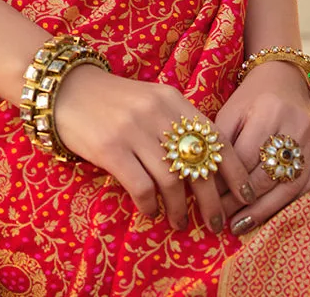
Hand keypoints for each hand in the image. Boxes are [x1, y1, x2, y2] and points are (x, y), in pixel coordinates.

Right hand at [53, 66, 253, 233]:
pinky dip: (150, 205)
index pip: (216, 137)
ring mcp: (133, 130)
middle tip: (217, 222)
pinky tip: (150, 211)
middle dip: (213, 200)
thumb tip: (204, 165)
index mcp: (171, 99)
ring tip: (180, 222)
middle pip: (199, 165)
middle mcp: (157, 113)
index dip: (235, 170)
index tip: (245, 194)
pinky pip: (142, 187)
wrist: (64, 86)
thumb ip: (174, 124)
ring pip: (173, 181)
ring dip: (181, 209)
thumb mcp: (148, 100)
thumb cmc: (110, 99)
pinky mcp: (110, 148)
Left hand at [214, 61, 309, 234]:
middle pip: (267, 176)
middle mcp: (295, 130)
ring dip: (263, 211)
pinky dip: (287, 206)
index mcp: (269, 113)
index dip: (227, 181)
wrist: (286, 80)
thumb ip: (221, 142)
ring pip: (289, 188)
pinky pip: (308, 190)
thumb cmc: (252, 97)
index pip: (246, 157)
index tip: (210, 198)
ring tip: (239, 225)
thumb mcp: (231, 110)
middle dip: (242, 201)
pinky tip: (268, 218)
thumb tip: (207, 178)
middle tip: (221, 218)